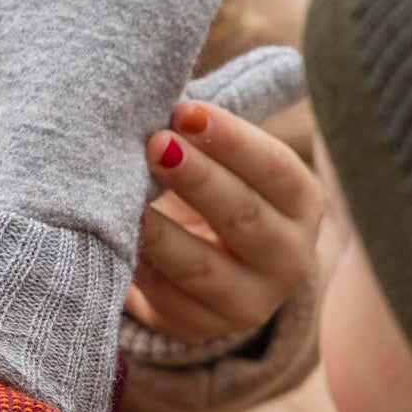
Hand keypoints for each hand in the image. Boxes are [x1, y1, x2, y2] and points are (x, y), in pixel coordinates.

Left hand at [126, 101, 323, 341]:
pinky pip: (162, 298)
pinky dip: (136, 267)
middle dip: (196, 178)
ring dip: (160, 232)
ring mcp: (246, 303)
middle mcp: (288, 258)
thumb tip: (176, 84)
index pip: (276, 169)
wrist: (197, 265)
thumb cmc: (206, 188)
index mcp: (301, 204)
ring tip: (126, 199)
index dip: (232, 140)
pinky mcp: (198, 328)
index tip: (184, 110)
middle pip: (243, 217)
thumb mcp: (222, 159)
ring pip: (200, 268)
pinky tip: (110, 239)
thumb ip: (210, 127)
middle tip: (152, 143)